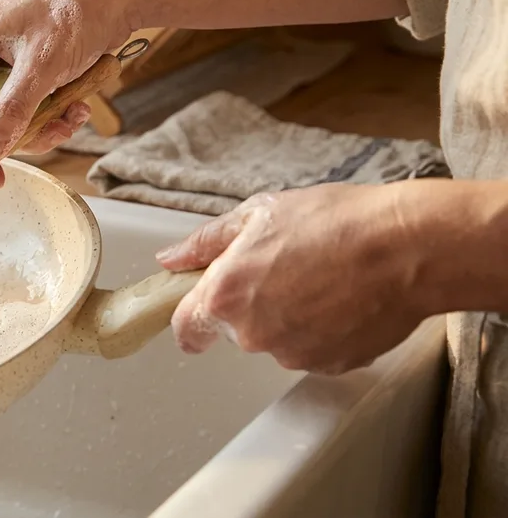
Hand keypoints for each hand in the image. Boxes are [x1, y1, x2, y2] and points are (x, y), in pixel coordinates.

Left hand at [155, 183, 435, 375]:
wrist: (408, 246)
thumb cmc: (336, 222)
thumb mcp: (259, 214)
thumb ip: (206, 242)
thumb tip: (171, 259)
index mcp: (225, 296)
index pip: (186, 329)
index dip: (191, 319)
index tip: (200, 311)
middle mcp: (253, 335)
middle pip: (236, 330)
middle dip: (251, 305)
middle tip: (285, 268)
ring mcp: (293, 354)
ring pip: (276, 340)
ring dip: (288, 318)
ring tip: (322, 278)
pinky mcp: (330, 366)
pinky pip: (313, 350)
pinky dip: (322, 330)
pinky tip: (343, 299)